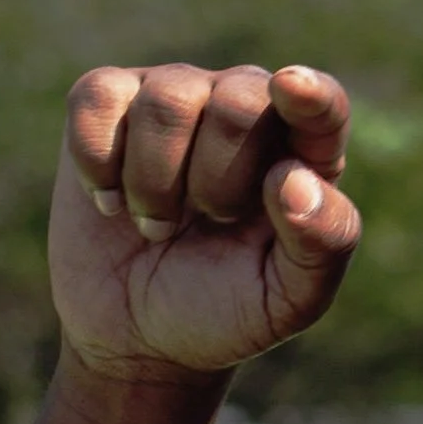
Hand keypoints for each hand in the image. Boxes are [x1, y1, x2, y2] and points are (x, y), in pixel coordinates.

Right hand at [53, 62, 359, 384]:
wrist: (137, 333)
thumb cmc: (226, 310)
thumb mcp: (287, 299)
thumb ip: (320, 244)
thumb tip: (294, 179)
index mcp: (305, 157)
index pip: (323, 107)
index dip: (312, 95)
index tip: (292, 89)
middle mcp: (245, 109)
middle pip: (239, 102)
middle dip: (218, 180)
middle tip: (209, 221)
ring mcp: (176, 96)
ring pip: (167, 102)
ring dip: (156, 186)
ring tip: (159, 226)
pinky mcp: (109, 100)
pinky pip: (99, 100)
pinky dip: (100, 166)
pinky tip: (113, 202)